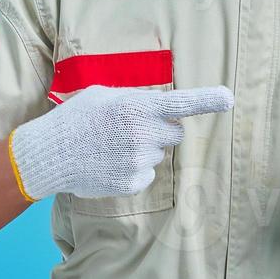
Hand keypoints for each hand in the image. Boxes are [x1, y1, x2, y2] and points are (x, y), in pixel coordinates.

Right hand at [9, 84, 234, 200]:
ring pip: (158, 153)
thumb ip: (135, 99)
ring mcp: (140, 161)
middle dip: (161, 129)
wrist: (50, 155)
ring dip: (142, 149)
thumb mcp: (102, 95)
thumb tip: (156, 107)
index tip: (228, 98)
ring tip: (110, 146)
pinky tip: (109, 162)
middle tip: (131, 128)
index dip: (208, 100)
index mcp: (137, 107)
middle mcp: (143, 134)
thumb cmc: (75, 119)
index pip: (180, 103)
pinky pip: (147, 174)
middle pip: (175, 132)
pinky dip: (132, 169)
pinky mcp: (134, 183)